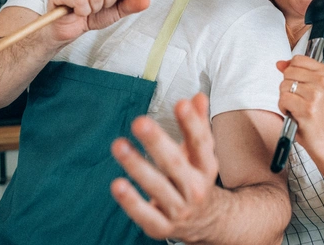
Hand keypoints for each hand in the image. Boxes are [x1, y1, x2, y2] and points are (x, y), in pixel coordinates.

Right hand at [47, 0, 149, 41]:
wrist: (69, 27)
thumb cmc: (91, 14)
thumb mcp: (116, 10)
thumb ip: (131, 4)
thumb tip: (147, 0)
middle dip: (107, 2)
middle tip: (96, 6)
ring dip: (93, 8)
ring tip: (85, 8)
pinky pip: (80, 0)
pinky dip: (82, 11)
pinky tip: (76, 11)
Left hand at [110, 93, 218, 241]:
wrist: (205, 221)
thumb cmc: (195, 178)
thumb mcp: (200, 153)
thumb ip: (196, 124)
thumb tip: (197, 96)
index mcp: (206, 167)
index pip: (201, 143)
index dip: (192, 123)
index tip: (180, 104)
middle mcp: (195, 189)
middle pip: (175, 164)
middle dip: (157, 142)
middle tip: (139, 122)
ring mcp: (179, 209)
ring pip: (157, 187)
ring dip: (137, 166)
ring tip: (119, 145)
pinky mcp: (162, 226)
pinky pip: (145, 214)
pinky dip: (131, 201)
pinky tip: (117, 184)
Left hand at [276, 56, 323, 152]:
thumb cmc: (316, 111)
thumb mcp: (309, 86)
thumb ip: (295, 71)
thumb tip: (280, 63)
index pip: (297, 59)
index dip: (292, 73)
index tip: (302, 86)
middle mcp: (323, 81)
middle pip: (288, 72)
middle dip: (288, 86)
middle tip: (300, 99)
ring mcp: (316, 94)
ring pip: (284, 85)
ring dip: (286, 98)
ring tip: (298, 107)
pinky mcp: (307, 107)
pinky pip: (283, 99)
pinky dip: (284, 108)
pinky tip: (295, 113)